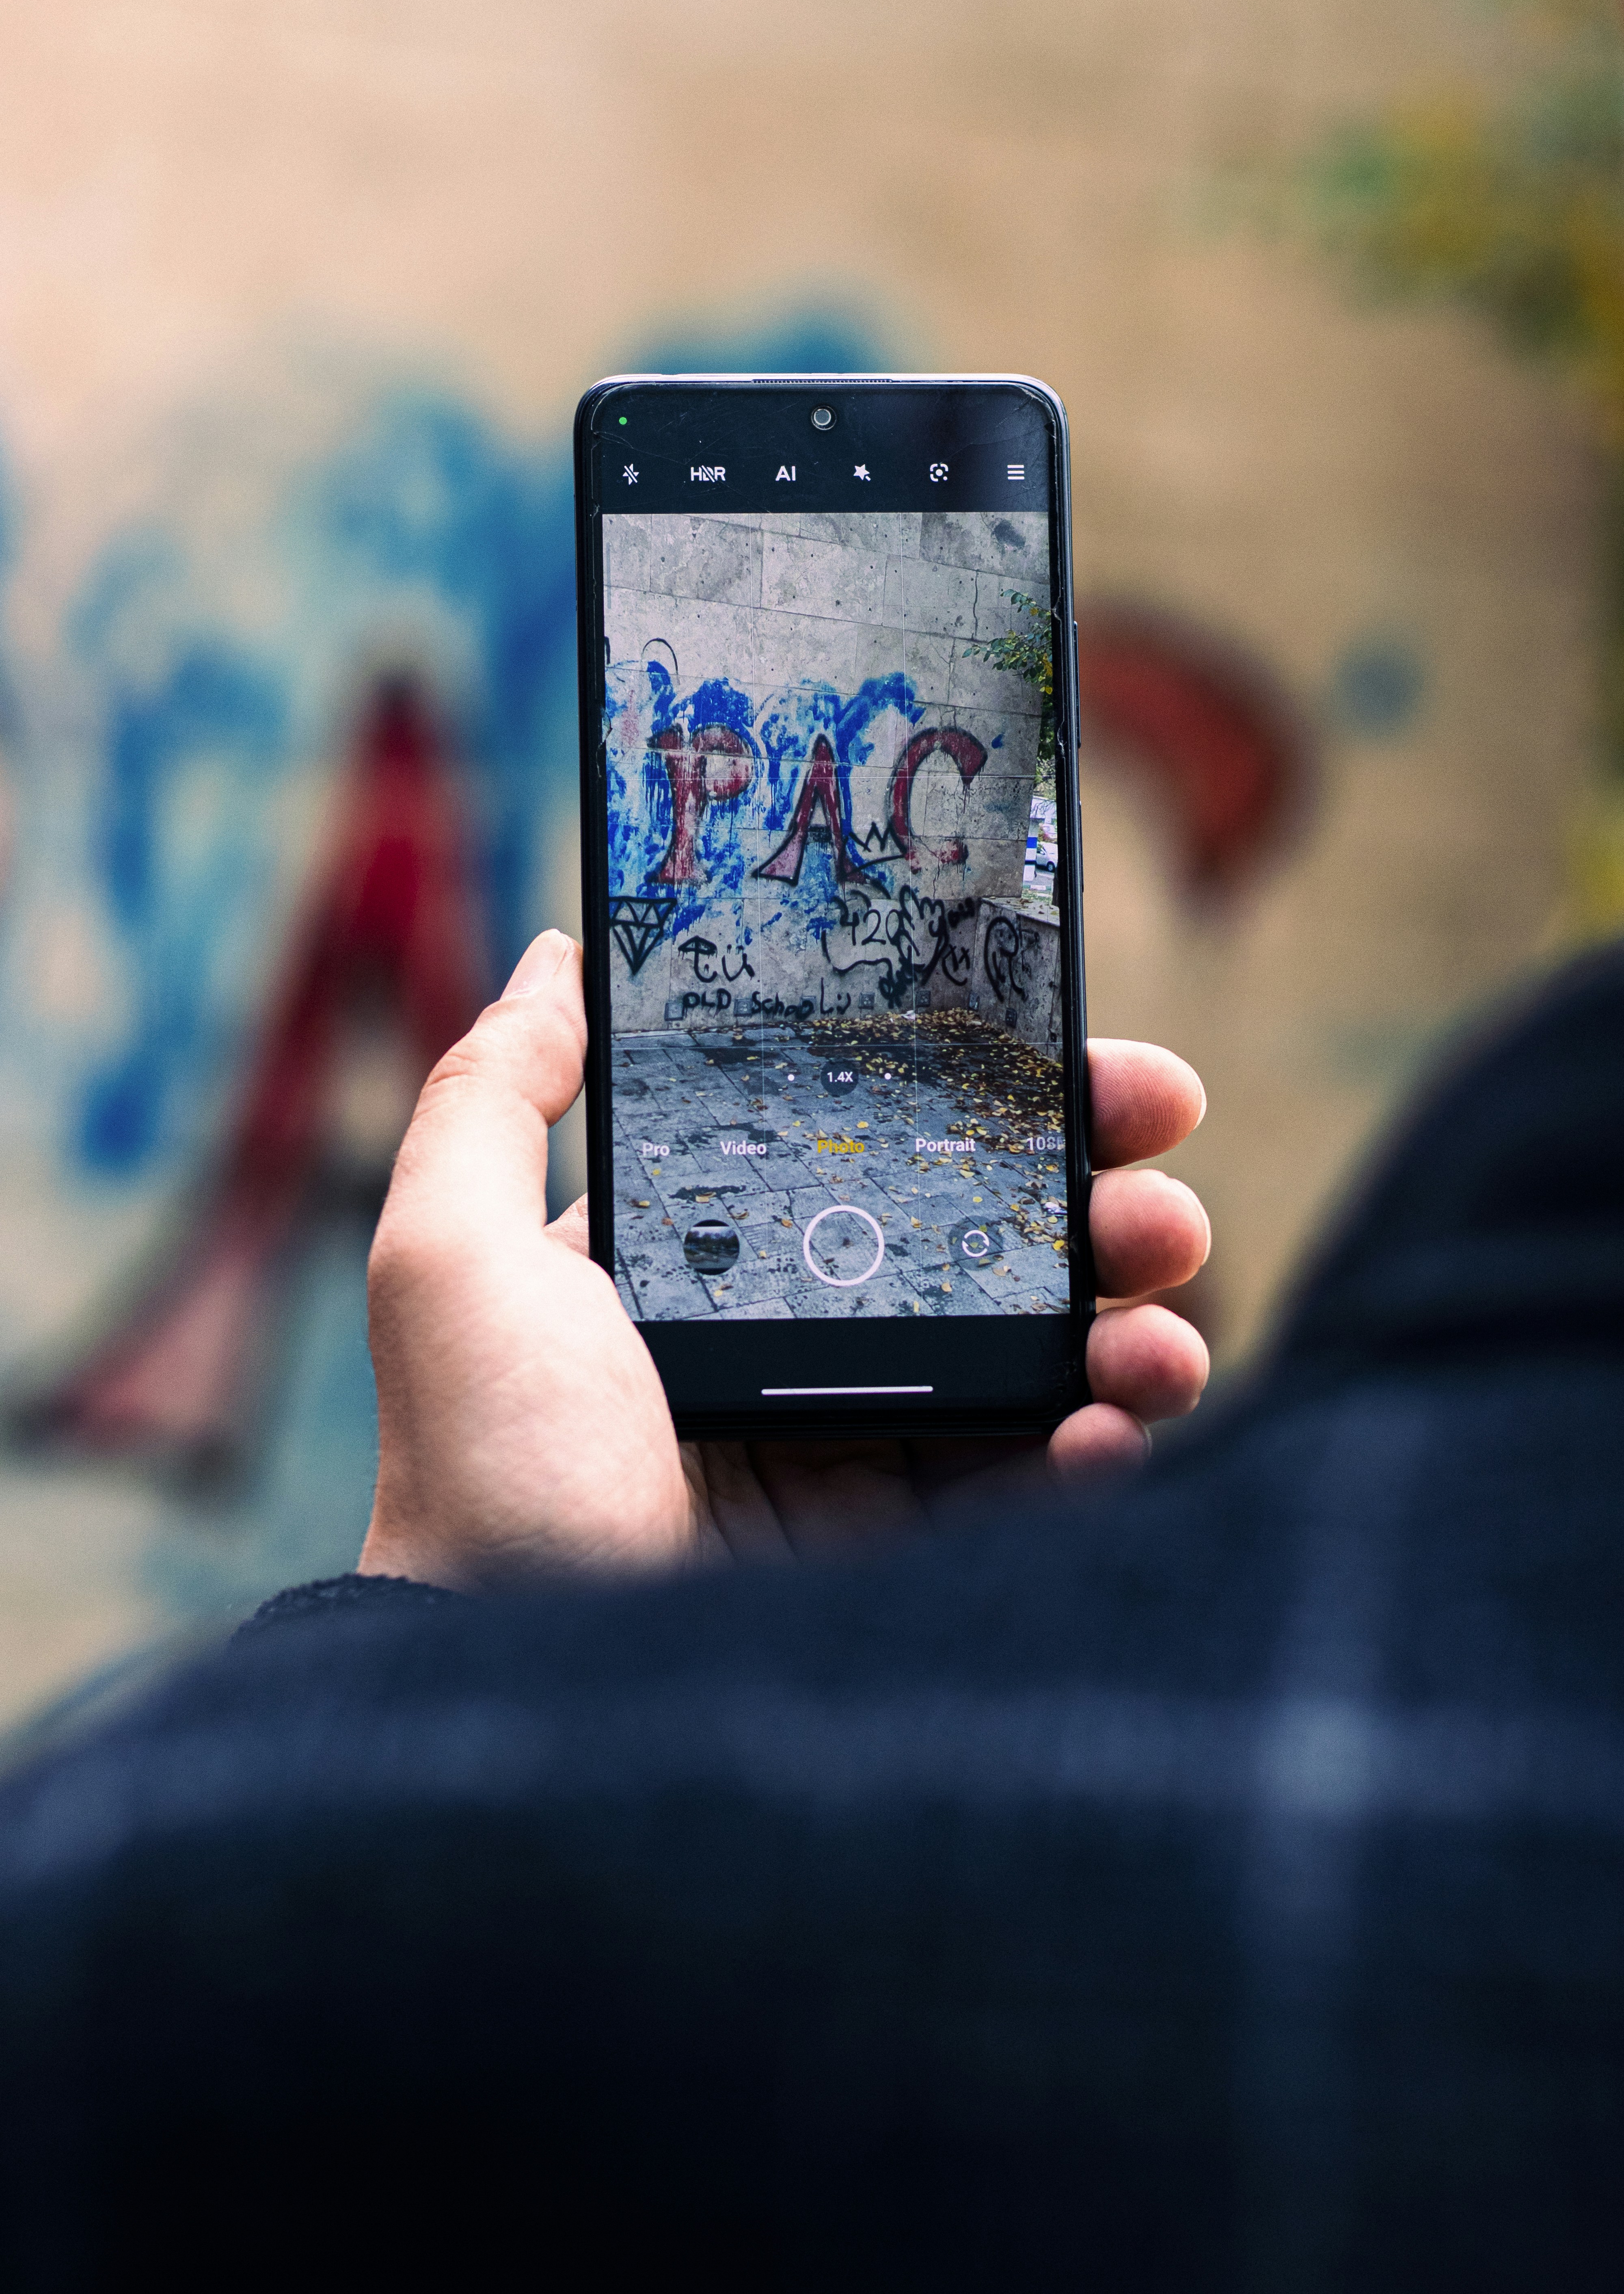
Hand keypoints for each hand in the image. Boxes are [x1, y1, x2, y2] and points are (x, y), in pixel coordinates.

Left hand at [361, 932, 1210, 1585]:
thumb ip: (494, 1098)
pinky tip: (1109, 1437)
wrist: (523, 1703)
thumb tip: (560, 957)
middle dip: (1105, 1214)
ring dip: (1131, 1333)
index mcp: (719, 1261)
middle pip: (992, 1252)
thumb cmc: (484, 1463)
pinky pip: (1035, 1492)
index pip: (888, 1151)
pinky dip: (1100, 1457)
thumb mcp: (451, 1255)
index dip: (1003, 1106)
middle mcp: (800, 1348)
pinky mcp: (907, 1569)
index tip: (1097, 1073)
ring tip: (1161, 1335)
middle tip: (1161, 1204)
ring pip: (1040, 1369)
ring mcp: (862, 1460)